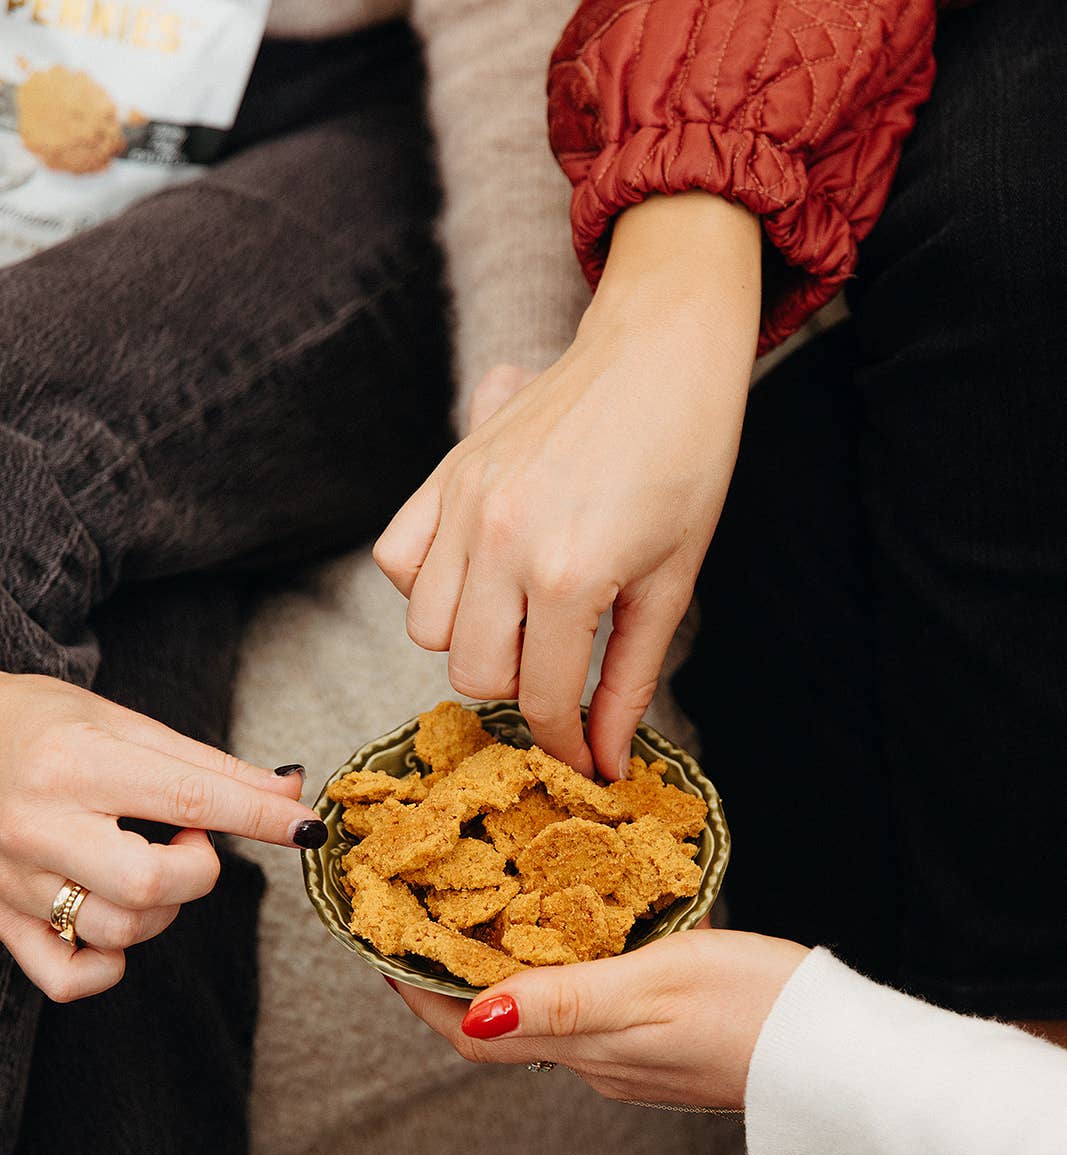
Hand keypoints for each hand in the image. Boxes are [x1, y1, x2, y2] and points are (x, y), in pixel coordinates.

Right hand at [0, 673, 325, 1002]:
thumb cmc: (41, 723)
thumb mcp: (123, 724)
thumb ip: (208, 765)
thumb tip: (288, 791)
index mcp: (75, 764)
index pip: (190, 798)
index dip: (260, 816)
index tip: (305, 826)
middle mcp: (39, 826)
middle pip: (150, 884)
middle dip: (199, 870)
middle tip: (189, 837)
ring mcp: (14, 881)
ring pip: (118, 931)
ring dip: (162, 910)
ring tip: (147, 864)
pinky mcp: (0, 920)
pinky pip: (67, 978)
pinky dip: (108, 965)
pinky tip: (115, 920)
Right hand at [375, 193, 760, 778]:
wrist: (663, 351)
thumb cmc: (687, 462)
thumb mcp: (672, 582)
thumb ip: (630, 678)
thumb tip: (606, 761)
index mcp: (568, 574)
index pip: (543, 700)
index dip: (564, 745)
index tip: (582, 761)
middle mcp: (501, 540)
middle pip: (475, 674)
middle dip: (523, 690)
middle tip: (565, 668)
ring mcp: (464, 504)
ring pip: (429, 629)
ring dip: (474, 641)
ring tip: (527, 616)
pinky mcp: (446, 473)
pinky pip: (399, 562)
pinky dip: (430, 584)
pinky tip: (481, 574)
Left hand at [390, 928, 807, 1109]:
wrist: (841, 1058)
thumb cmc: (757, 1010)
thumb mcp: (656, 984)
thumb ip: (565, 1001)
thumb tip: (474, 1018)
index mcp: (587, 1047)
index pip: (472, 1032)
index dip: (421, 995)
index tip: (387, 951)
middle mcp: (599, 1063)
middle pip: (501, 1027)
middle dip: (458, 978)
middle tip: (436, 919)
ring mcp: (633, 1063)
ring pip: (547, 1018)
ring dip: (513, 975)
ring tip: (501, 914)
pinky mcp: (665, 1052)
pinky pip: (593, 1014)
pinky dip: (567, 975)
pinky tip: (587, 937)